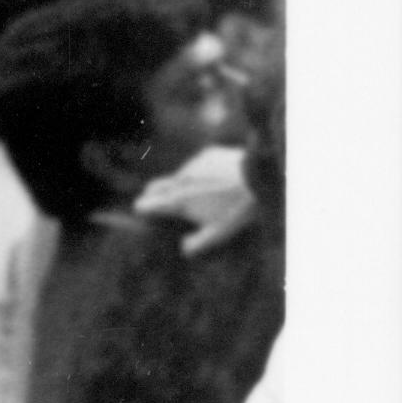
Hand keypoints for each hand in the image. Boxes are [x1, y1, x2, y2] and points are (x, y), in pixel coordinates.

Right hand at [135, 152, 259, 258]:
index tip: (142, 212)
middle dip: (153, 195)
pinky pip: (197, 165)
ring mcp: (193, 164)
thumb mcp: (219, 233)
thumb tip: (184, 248)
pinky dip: (200, 173)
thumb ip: (197, 244)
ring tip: (200, 194)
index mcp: (178, 200)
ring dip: (182, 184)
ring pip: (179, 176)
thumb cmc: (238, 208)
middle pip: (154, 186)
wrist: (259, 176)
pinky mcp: (207, 154)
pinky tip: (216, 179)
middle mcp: (180, 179)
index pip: (145, 204)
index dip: (142, 209)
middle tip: (159, 203)